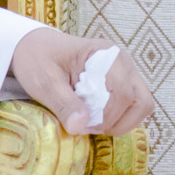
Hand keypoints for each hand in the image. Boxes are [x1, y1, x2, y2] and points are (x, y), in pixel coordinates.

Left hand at [9, 27, 153, 135]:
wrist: (33, 47)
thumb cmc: (38, 60)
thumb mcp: (44, 82)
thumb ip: (63, 103)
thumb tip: (80, 127)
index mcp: (105, 54)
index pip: (123, 93)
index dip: (108, 116)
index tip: (85, 126)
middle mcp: (122, 61)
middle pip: (140, 100)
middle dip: (118, 121)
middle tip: (90, 128)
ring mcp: (126, 71)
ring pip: (142, 104)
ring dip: (122, 121)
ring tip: (94, 124)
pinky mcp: (123, 81)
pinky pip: (134, 104)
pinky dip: (120, 116)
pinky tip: (97, 117)